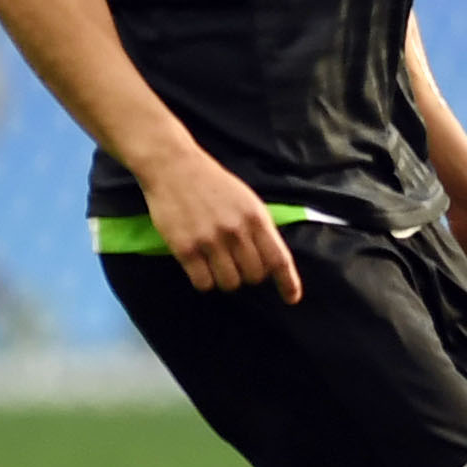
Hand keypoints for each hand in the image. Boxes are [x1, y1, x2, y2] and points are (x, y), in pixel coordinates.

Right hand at [134, 144, 300, 299]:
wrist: (175, 168)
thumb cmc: (214, 184)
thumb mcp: (247, 200)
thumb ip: (260, 228)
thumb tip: (272, 259)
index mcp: (256, 218)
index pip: (279, 259)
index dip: (288, 282)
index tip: (291, 298)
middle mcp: (236, 232)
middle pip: (254, 276)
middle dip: (249, 276)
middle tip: (238, 266)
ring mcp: (209, 241)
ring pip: (230, 283)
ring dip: (227, 280)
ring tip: (218, 267)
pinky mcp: (184, 248)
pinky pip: (202, 282)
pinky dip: (205, 281)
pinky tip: (201, 269)